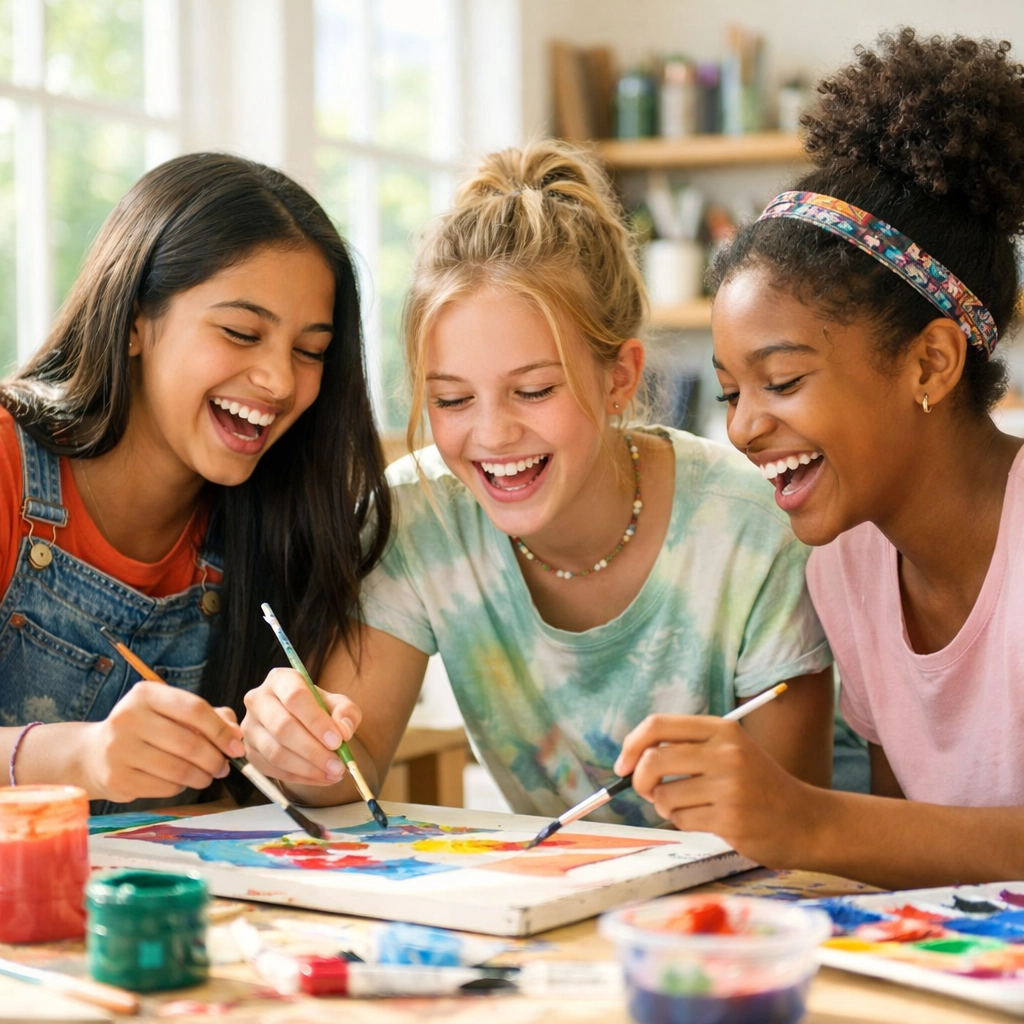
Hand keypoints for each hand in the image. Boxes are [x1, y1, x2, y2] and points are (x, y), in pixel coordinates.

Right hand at [82, 682, 244, 803]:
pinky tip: (182, 781)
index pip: (195, 709)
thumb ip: (210, 717)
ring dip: (203, 776)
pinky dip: (182, 786)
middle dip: (215, 758)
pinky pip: (165, 787)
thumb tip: (236, 736)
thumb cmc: (146, 728)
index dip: (221, 730)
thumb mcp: (173, 711)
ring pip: (179, 769)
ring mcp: (118, 750)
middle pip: (189, 743)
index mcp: (145, 694)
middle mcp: (127, 718)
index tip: (236, 746)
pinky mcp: (116, 778)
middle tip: (225, 766)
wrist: (95, 753)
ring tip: (209, 775)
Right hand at [241, 668, 361, 786]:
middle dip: (313, 750)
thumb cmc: (318, 708)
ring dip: (308, 768)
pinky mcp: (250, 751)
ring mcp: (250, 727)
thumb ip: (346, 712)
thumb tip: (343, 731)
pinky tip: (321, 778)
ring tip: (333, 774)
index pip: (295, 697)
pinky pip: (273, 769)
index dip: (316, 721)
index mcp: (280, 679)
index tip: (338, 741)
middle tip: (338, 765)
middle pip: (282, 727)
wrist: (300, 722)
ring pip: (276, 752)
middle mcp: (258, 700)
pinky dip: (300, 777)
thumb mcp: (337, 703)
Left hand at [614, 714, 819, 867]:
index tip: (623, 764)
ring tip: (693, 807)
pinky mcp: (730, 819)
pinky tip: (710, 820)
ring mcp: (729, 786)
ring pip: (664, 796)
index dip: (631, 745)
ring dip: (667, 807)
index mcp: (722, 729)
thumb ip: (688, 747)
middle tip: (647, 791)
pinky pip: (682, 821)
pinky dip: (686, 823)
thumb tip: (632, 758)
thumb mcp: (730, 751)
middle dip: (639, 780)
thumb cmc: (759, 786)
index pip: (658, 725)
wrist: (806, 821)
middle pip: (653, 760)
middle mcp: (725, 752)